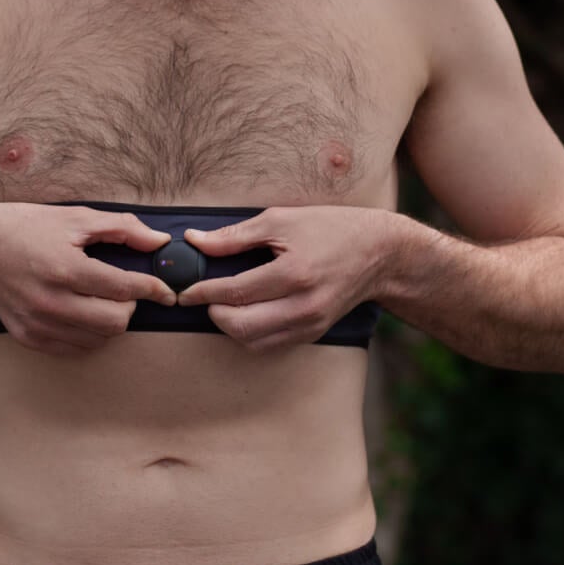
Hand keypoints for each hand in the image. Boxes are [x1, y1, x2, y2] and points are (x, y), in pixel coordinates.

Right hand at [0, 203, 177, 355]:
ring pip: (99, 338)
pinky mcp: (30, 337)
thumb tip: (160, 243)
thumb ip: (121, 229)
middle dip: (130, 306)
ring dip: (110, 320)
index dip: (153, 289)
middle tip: (123, 290)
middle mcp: (51, 301)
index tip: (166, 291)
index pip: (124, 288)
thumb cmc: (25, 227)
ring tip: (100, 298)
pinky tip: (82, 312)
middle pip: (116, 322)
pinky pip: (76, 348)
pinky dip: (89, 333)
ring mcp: (39, 324)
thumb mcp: (74, 218)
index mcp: (65, 268)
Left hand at [175, 206, 392, 350]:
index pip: (235, 292)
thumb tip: (194, 241)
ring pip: (253, 341)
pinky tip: (243, 313)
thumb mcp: (280, 220)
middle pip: (241, 326)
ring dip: (228, 326)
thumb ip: (234, 236)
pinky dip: (249, 333)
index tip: (184, 290)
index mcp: (294, 274)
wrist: (379, 253)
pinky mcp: (313, 333)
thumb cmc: (329, 229)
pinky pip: (270, 344)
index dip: (202, 292)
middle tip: (200, 297)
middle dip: (212, 313)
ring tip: (220, 304)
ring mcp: (310, 324)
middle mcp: (303, 305)